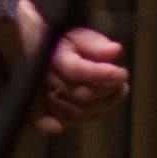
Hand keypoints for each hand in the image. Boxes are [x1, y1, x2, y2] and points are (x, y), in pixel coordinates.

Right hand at [11, 0, 130, 132]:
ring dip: (102, 105)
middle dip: (106, 91)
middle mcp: (44, 80)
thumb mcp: (77, 36)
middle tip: (123, 83)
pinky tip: (100, 112)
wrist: (33, 50)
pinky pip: (64, 121)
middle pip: (79, 94)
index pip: (77, 70)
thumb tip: (116, 51)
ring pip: (76, 111)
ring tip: (119, 92)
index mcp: (52, 58)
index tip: (123, 73)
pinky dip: (83, 119)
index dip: (102, 74)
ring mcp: (43, 98)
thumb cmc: (58, 43)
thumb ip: (95, 44)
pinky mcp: (43, 111)